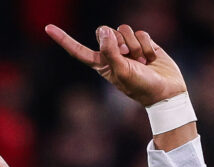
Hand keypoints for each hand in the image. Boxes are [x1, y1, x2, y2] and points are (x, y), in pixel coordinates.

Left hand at [45, 24, 186, 106]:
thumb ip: (110, 51)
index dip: (63, 39)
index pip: (78, 50)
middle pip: (105, 31)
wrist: (166, 91)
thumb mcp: (121, 71)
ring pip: (125, 30)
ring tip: (142, 60)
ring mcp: (128, 47)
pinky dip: (147, 44)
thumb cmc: (141, 87)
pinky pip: (141, 32)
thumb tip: (104, 31)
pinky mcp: (144, 43)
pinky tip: (151, 58)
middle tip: (127, 56)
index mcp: (101, 64)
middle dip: (117, 40)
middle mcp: (112, 54)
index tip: (47, 28)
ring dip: (134, 44)